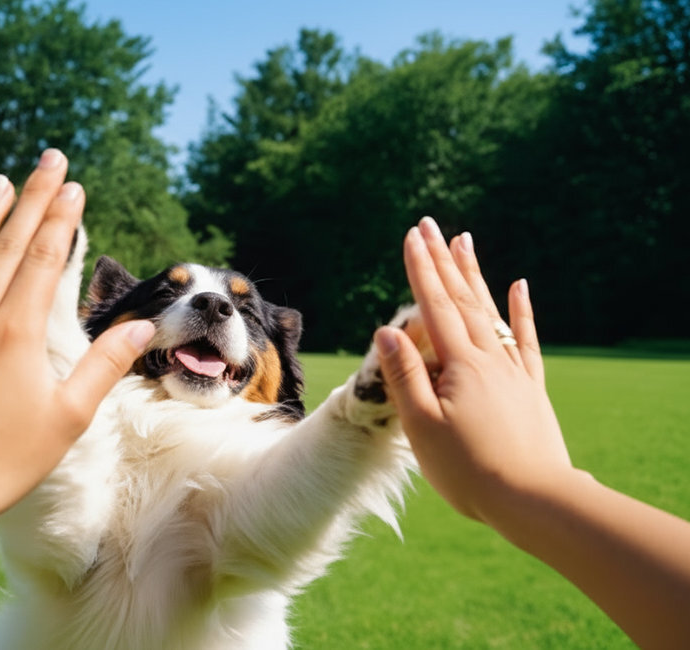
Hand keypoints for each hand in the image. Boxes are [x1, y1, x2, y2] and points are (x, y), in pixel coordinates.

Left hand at [0, 149, 154, 551]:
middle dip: (32, 198)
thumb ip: (102, 367)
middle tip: (48, 158)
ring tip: (0, 178)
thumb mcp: (65, 420)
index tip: (74, 184)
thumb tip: (138, 327)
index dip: (61, 218)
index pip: (45, 258)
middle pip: (9, 244)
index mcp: (19, 332)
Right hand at [374, 217, 574, 524]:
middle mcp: (489, 358)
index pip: (434, 307)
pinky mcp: (529, 388)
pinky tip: (519, 286)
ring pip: (490, 311)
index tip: (410, 235)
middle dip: (443, 259)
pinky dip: (521, 311)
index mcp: (461, 365)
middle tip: (431, 224)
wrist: (533, 501)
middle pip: (462, 299)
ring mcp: (513, 371)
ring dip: (474, 274)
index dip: (420, 269)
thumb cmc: (469, 470)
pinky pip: (525, 340)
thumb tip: (386, 331)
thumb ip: (405, 376)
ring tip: (465, 241)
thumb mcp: (422, 427)